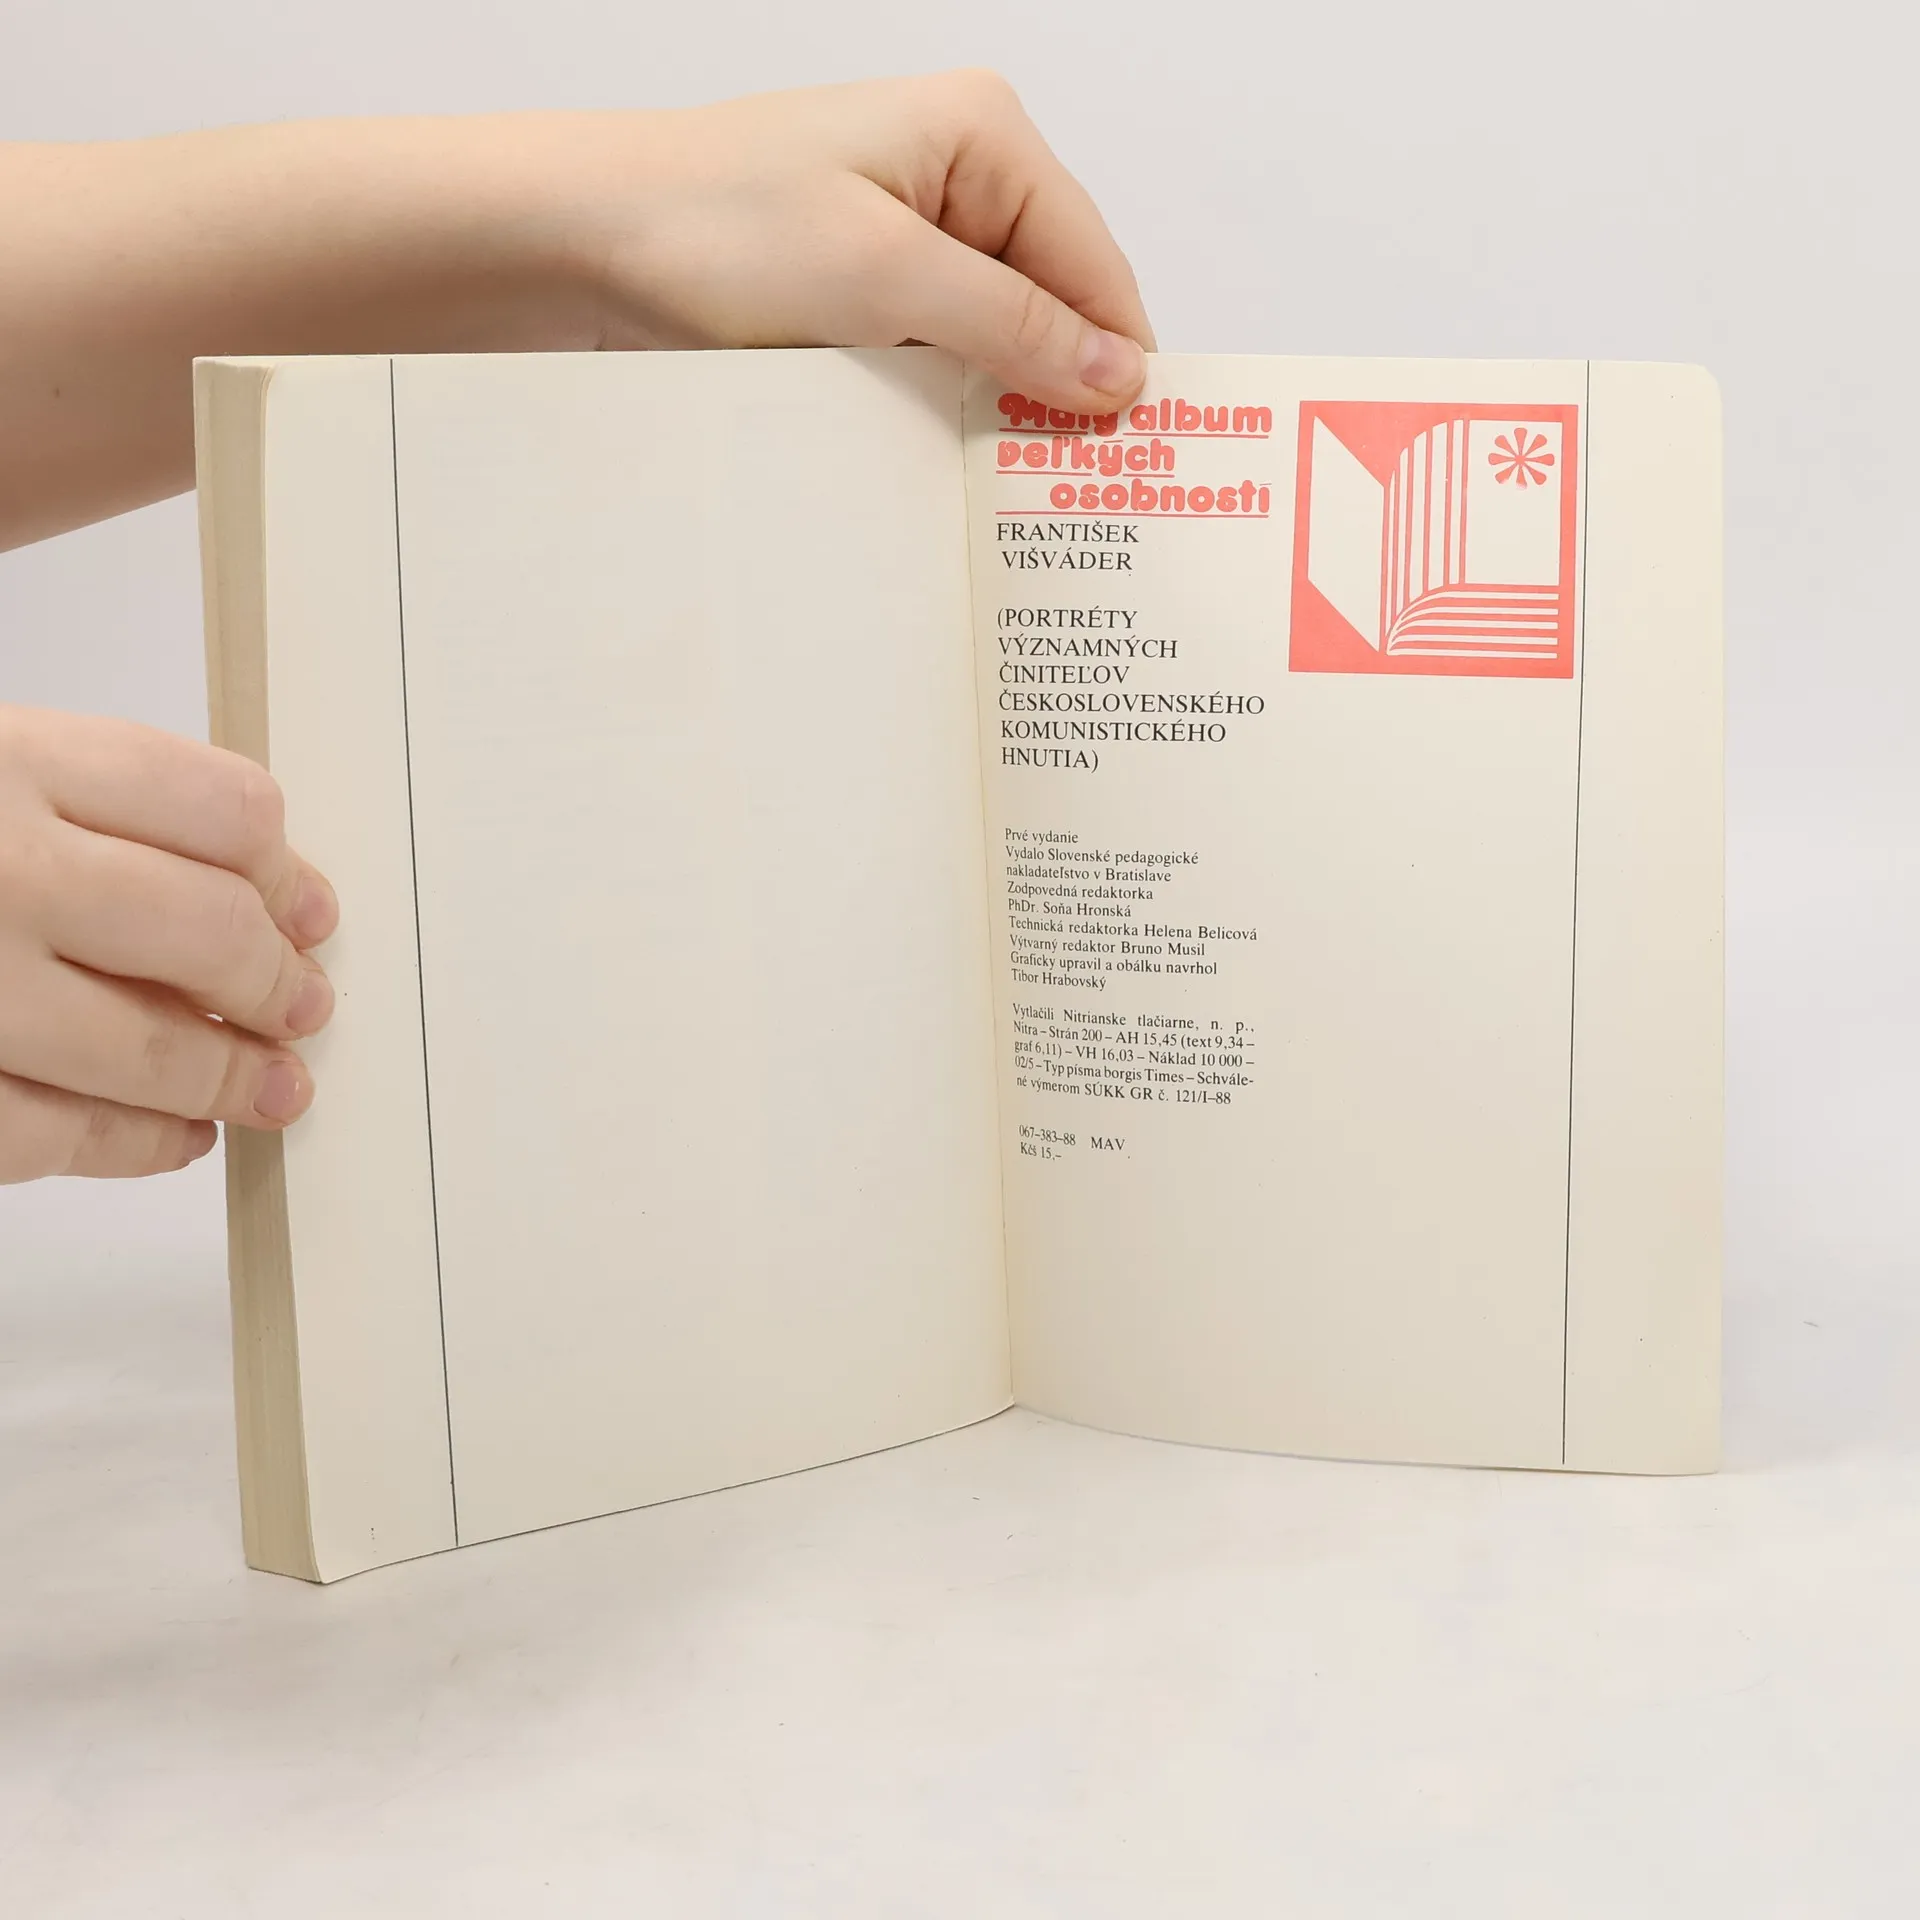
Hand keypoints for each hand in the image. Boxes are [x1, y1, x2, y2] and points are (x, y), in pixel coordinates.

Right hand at [0, 707, 336, 1180]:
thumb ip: (92, 814)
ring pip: (151, 1046)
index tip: (312, 916)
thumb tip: (261, 900)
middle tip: (305, 1008)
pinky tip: (173, 1135)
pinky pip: (58, 1134)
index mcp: (15, 762)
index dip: (285, 874)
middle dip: (275, 983)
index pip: (220, 810)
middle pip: (208, 928)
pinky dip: (135, 1143)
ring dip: (232, 1076)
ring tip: (275, 1087)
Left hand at [3, 74, 1154, 543]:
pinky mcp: (855, 287)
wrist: (569, 241)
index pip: (1098, 266)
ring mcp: (902, 232)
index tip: (1135, 471)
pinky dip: (946, 409)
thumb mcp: (882, 278)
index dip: (1120, 369)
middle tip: (1075, 507)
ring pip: (996, 339)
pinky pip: (934, 355)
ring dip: (1000, 412)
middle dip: (1063, 397)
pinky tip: (945, 468)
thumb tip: (1123, 376)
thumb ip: (1015, 325)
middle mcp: (954, 175)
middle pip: (1056, 304)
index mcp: (981, 136)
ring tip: (1013, 503)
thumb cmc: (708, 226)